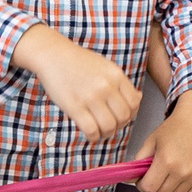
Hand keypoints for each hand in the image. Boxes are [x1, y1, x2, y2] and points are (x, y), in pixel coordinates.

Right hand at [15, 24, 141, 141]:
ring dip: (106, 133)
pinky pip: (91, 130)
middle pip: (124, 117)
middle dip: (119, 126)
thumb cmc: (79, 62)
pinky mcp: (74, 107)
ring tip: (99, 130)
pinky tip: (89, 132)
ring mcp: (90, 97)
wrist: (53, 55)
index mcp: (116, 75)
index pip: (134, 103)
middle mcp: (106, 86)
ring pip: (109, 127)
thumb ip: (121, 83)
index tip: (120, 116)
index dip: (130, 114)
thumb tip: (138, 99)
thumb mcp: (106, 67)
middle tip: (109, 124)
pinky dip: (93, 136)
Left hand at [138, 88, 191, 191]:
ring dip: (171, 187)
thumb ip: (139, 160)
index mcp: (166, 161)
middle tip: (158, 173)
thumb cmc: (176, 127)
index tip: (143, 180)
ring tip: (173, 171)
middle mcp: (182, 171)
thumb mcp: (152, 140)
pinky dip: (186, 189)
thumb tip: (131, 176)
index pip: (148, 188)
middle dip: (156, 185)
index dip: (142, 185)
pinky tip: (185, 176)